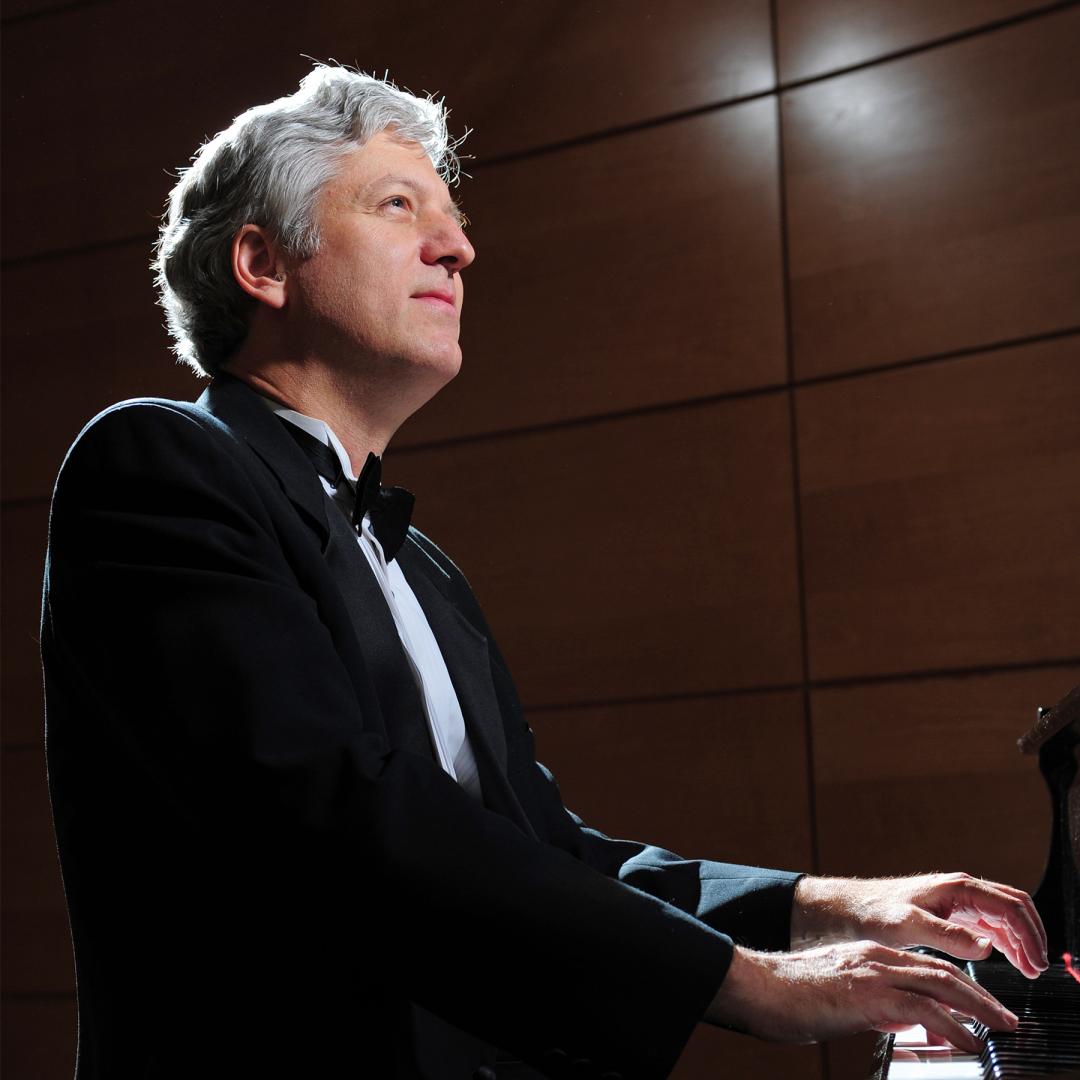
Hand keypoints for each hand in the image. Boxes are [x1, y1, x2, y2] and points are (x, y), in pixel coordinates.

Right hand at [705, 941, 1018, 1052]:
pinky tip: (966, 1042)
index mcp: (867, 957)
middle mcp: (875, 958)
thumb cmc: (787, 997)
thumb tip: (901, 1023)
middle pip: (941, 971)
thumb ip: (872, 1006)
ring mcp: (873, 973)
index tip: (978, 1004)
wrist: (758, 986)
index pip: (924, 966)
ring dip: (976, 1006)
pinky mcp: (869, 994)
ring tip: (998, 1027)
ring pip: (939, 984)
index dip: (957, 984)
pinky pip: (922, 1008)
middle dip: (978, 994)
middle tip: (1003, 1017)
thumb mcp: (838, 999)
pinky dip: (950, 1025)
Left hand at [792, 873, 1047, 977]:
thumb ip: (948, 935)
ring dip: (1020, 939)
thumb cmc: (875, 912)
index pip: (1009, 905)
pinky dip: (1004, 940)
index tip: (1037, 962)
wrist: (852, 909)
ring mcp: (956, 900)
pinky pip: (988, 923)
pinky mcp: (949, 912)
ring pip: (1002, 915)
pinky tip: (1007, 958)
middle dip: (1032, 935)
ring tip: (1029, 968)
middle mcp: (960, 890)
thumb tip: (986, 946)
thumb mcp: (910, 925)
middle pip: (1012, 906)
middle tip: (1039, 967)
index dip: (1029, 934)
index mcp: (957, 888)